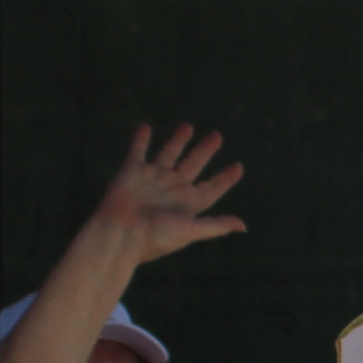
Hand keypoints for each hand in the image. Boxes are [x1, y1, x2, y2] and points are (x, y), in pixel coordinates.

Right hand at [86, 123, 247, 262]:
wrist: (119, 234)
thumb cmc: (155, 236)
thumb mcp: (190, 230)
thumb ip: (215, 225)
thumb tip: (243, 227)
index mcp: (188, 203)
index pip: (212, 188)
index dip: (225, 179)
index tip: (238, 167)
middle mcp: (172, 188)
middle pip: (194, 164)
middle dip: (205, 150)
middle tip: (217, 136)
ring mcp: (153, 178)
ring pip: (169, 153)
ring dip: (179, 140)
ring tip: (188, 126)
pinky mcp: (132, 170)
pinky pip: (138, 150)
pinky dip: (141, 139)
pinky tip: (144, 127)